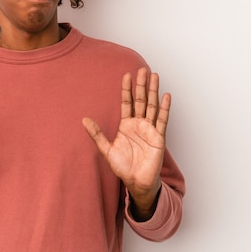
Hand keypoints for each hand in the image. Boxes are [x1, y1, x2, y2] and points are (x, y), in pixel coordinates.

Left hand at [82, 68, 169, 217]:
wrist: (136, 182)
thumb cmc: (123, 167)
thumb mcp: (106, 149)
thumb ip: (97, 134)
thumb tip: (84, 120)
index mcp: (126, 125)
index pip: (126, 103)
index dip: (126, 90)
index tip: (126, 75)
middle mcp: (139, 124)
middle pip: (141, 100)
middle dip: (141, 85)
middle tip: (142, 69)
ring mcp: (150, 129)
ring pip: (152, 106)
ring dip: (153, 91)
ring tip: (154, 76)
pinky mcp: (159, 138)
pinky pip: (162, 120)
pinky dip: (164, 108)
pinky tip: (166, 96)